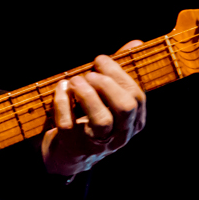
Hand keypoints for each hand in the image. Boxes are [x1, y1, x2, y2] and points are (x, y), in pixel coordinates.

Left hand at [41, 41, 147, 178]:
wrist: (68, 156)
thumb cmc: (91, 118)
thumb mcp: (108, 97)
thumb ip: (120, 71)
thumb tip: (136, 43)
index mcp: (133, 122)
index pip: (137, 97)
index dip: (119, 74)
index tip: (101, 60)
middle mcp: (119, 135)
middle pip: (125, 108)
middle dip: (107, 84)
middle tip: (90, 72)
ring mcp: (97, 143)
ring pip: (101, 120)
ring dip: (87, 94)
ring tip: (74, 80)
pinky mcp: (73, 146)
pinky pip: (69, 125)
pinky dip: (63, 103)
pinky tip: (61, 88)